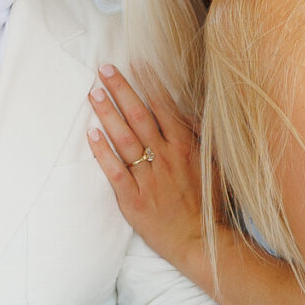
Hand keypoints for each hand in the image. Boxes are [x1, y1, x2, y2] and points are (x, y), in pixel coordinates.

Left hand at [86, 64, 204, 270]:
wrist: (202, 241)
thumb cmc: (208, 204)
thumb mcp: (212, 165)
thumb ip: (197, 138)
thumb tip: (186, 112)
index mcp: (186, 147)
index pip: (164, 107)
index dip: (148, 83)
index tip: (135, 62)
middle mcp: (167, 158)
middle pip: (139, 116)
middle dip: (121, 90)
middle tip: (104, 69)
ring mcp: (150, 178)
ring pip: (125, 139)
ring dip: (108, 114)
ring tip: (94, 93)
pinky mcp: (135, 200)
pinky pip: (115, 171)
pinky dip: (103, 152)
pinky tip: (91, 134)